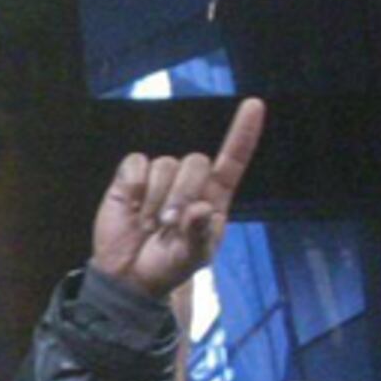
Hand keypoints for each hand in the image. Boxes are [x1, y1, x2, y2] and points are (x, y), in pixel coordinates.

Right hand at [88, 97, 264, 298]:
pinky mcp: (131, 177)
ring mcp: (160, 177)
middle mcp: (190, 182)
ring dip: (155, 199)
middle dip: (181, 194)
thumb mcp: (191, 259)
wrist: (127, 276)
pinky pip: (136, 164)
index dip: (242, 133)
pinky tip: (132, 208)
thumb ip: (199, 236)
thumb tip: (199, 209)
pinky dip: (135, 188)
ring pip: (166, 164)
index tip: (253, 105)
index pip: (232, 159)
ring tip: (148, 225)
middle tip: (167, 226)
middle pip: (196, 161)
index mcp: (213, 197)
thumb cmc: (167, 266)